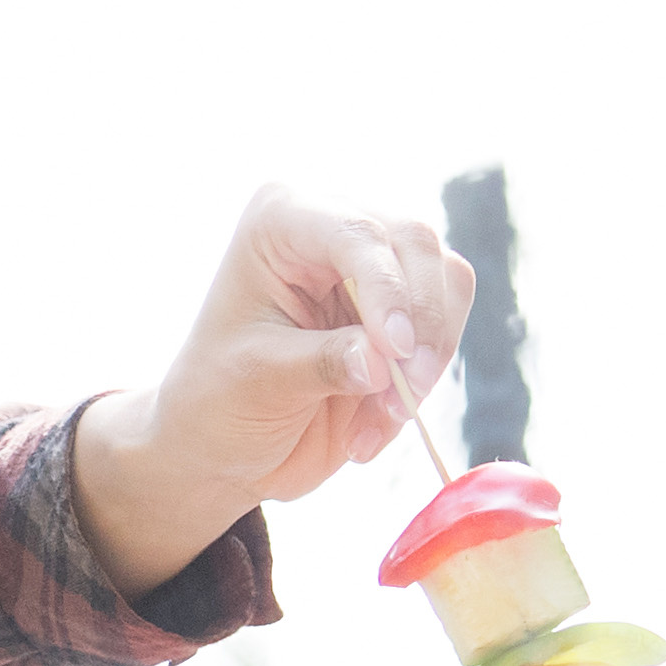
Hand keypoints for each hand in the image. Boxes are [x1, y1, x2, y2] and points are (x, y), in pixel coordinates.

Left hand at [69, 185, 475, 596]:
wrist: (224, 445)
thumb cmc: (218, 400)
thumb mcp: (259, 380)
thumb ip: (322, 363)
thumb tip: (383, 363)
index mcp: (280, 220)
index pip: (355, 232)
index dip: (387, 288)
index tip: (395, 352)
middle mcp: (332, 224)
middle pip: (416, 244)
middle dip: (420, 325)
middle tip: (401, 398)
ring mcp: (373, 263)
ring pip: (446, 281)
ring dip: (426, 359)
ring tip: (380, 420)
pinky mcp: (402, 308)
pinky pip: (444, 327)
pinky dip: (425, 380)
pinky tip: (377, 424)